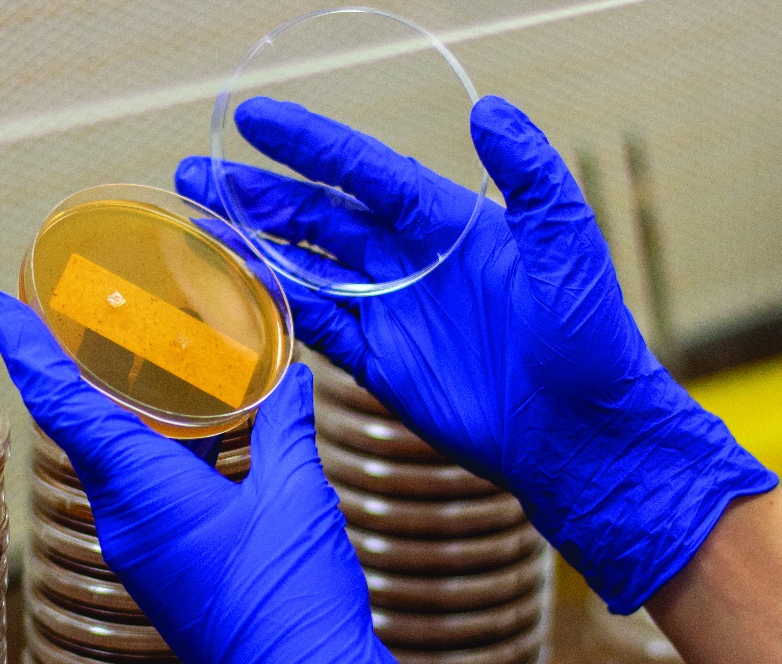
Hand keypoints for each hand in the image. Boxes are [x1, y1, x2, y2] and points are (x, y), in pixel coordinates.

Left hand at [0, 291, 405, 663]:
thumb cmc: (292, 599)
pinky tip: (188, 431)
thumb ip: (287, 430)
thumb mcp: (296, 499)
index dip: (26, 349)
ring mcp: (139, 546)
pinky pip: (137, 489)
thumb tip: (291, 379)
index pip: (65, 405)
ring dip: (112, 408)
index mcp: (145, 491)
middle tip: (61, 315)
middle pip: (78, 426)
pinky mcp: (161, 565)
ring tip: (129, 361)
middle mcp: (126, 519)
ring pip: (109, 458)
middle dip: (65, 369)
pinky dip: (147, 447)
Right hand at [175, 95, 776, 612]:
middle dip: (259, 193)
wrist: (578, 434)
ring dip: (255, 245)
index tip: (253, 118)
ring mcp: (391, 311)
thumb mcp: (566, 248)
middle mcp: (410, 260)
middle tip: (198, 171)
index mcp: (447, 223)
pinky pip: (318, 327)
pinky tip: (241, 287)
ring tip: (201, 223)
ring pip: (307, 268)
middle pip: (320, 216)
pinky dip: (279, 307)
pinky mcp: (380, 362)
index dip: (307, 144)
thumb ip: (530, 178)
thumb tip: (489, 109)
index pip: (364, 170)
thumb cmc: (586, 338)